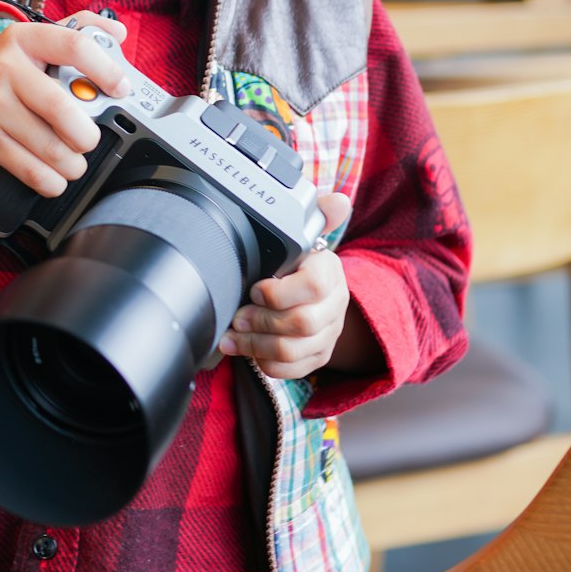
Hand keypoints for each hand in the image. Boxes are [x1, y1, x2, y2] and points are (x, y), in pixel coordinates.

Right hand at [0, 12, 129, 198]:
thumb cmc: (2, 74)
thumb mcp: (32, 43)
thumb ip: (76, 30)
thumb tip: (119, 32)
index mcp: (25, 39)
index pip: (74, 45)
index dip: (106, 69)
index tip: (122, 89)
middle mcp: (6, 68)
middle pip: (63, 108)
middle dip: (87, 134)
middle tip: (90, 139)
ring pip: (51, 146)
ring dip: (72, 163)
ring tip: (75, 161)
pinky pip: (31, 170)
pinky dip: (52, 181)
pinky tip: (56, 177)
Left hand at [218, 192, 351, 378]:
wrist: (318, 291)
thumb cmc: (301, 261)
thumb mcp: (306, 236)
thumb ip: (317, 214)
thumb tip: (339, 201)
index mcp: (329, 273)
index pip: (311, 288)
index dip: (277, 293)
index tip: (254, 288)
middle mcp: (334, 306)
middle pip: (300, 324)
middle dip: (261, 321)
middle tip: (236, 315)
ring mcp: (328, 335)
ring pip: (293, 351)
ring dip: (255, 345)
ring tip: (231, 337)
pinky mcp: (318, 357)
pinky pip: (291, 371)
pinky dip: (264, 363)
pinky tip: (244, 351)